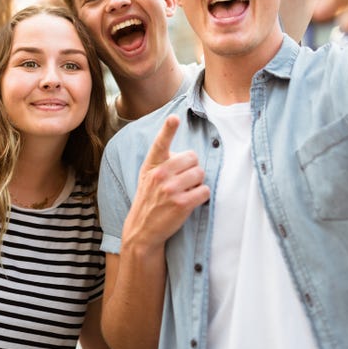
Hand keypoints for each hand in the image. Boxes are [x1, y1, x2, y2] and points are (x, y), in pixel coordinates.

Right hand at [122, 116, 209, 249]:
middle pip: (193, 158)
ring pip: (200, 174)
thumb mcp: (148, 176)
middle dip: (193, 168)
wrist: (142, 230)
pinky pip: (205, 191)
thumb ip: (163, 162)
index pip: (160, 143)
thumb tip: (188, 156)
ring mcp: (171, 190)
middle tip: (184, 180)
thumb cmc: (149, 200)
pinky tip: (191, 201)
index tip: (174, 118)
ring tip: (186, 192)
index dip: (168, 129)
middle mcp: (160, 175)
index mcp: (152, 165)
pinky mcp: (182, 204)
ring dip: (198, 183)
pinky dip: (202, 196)